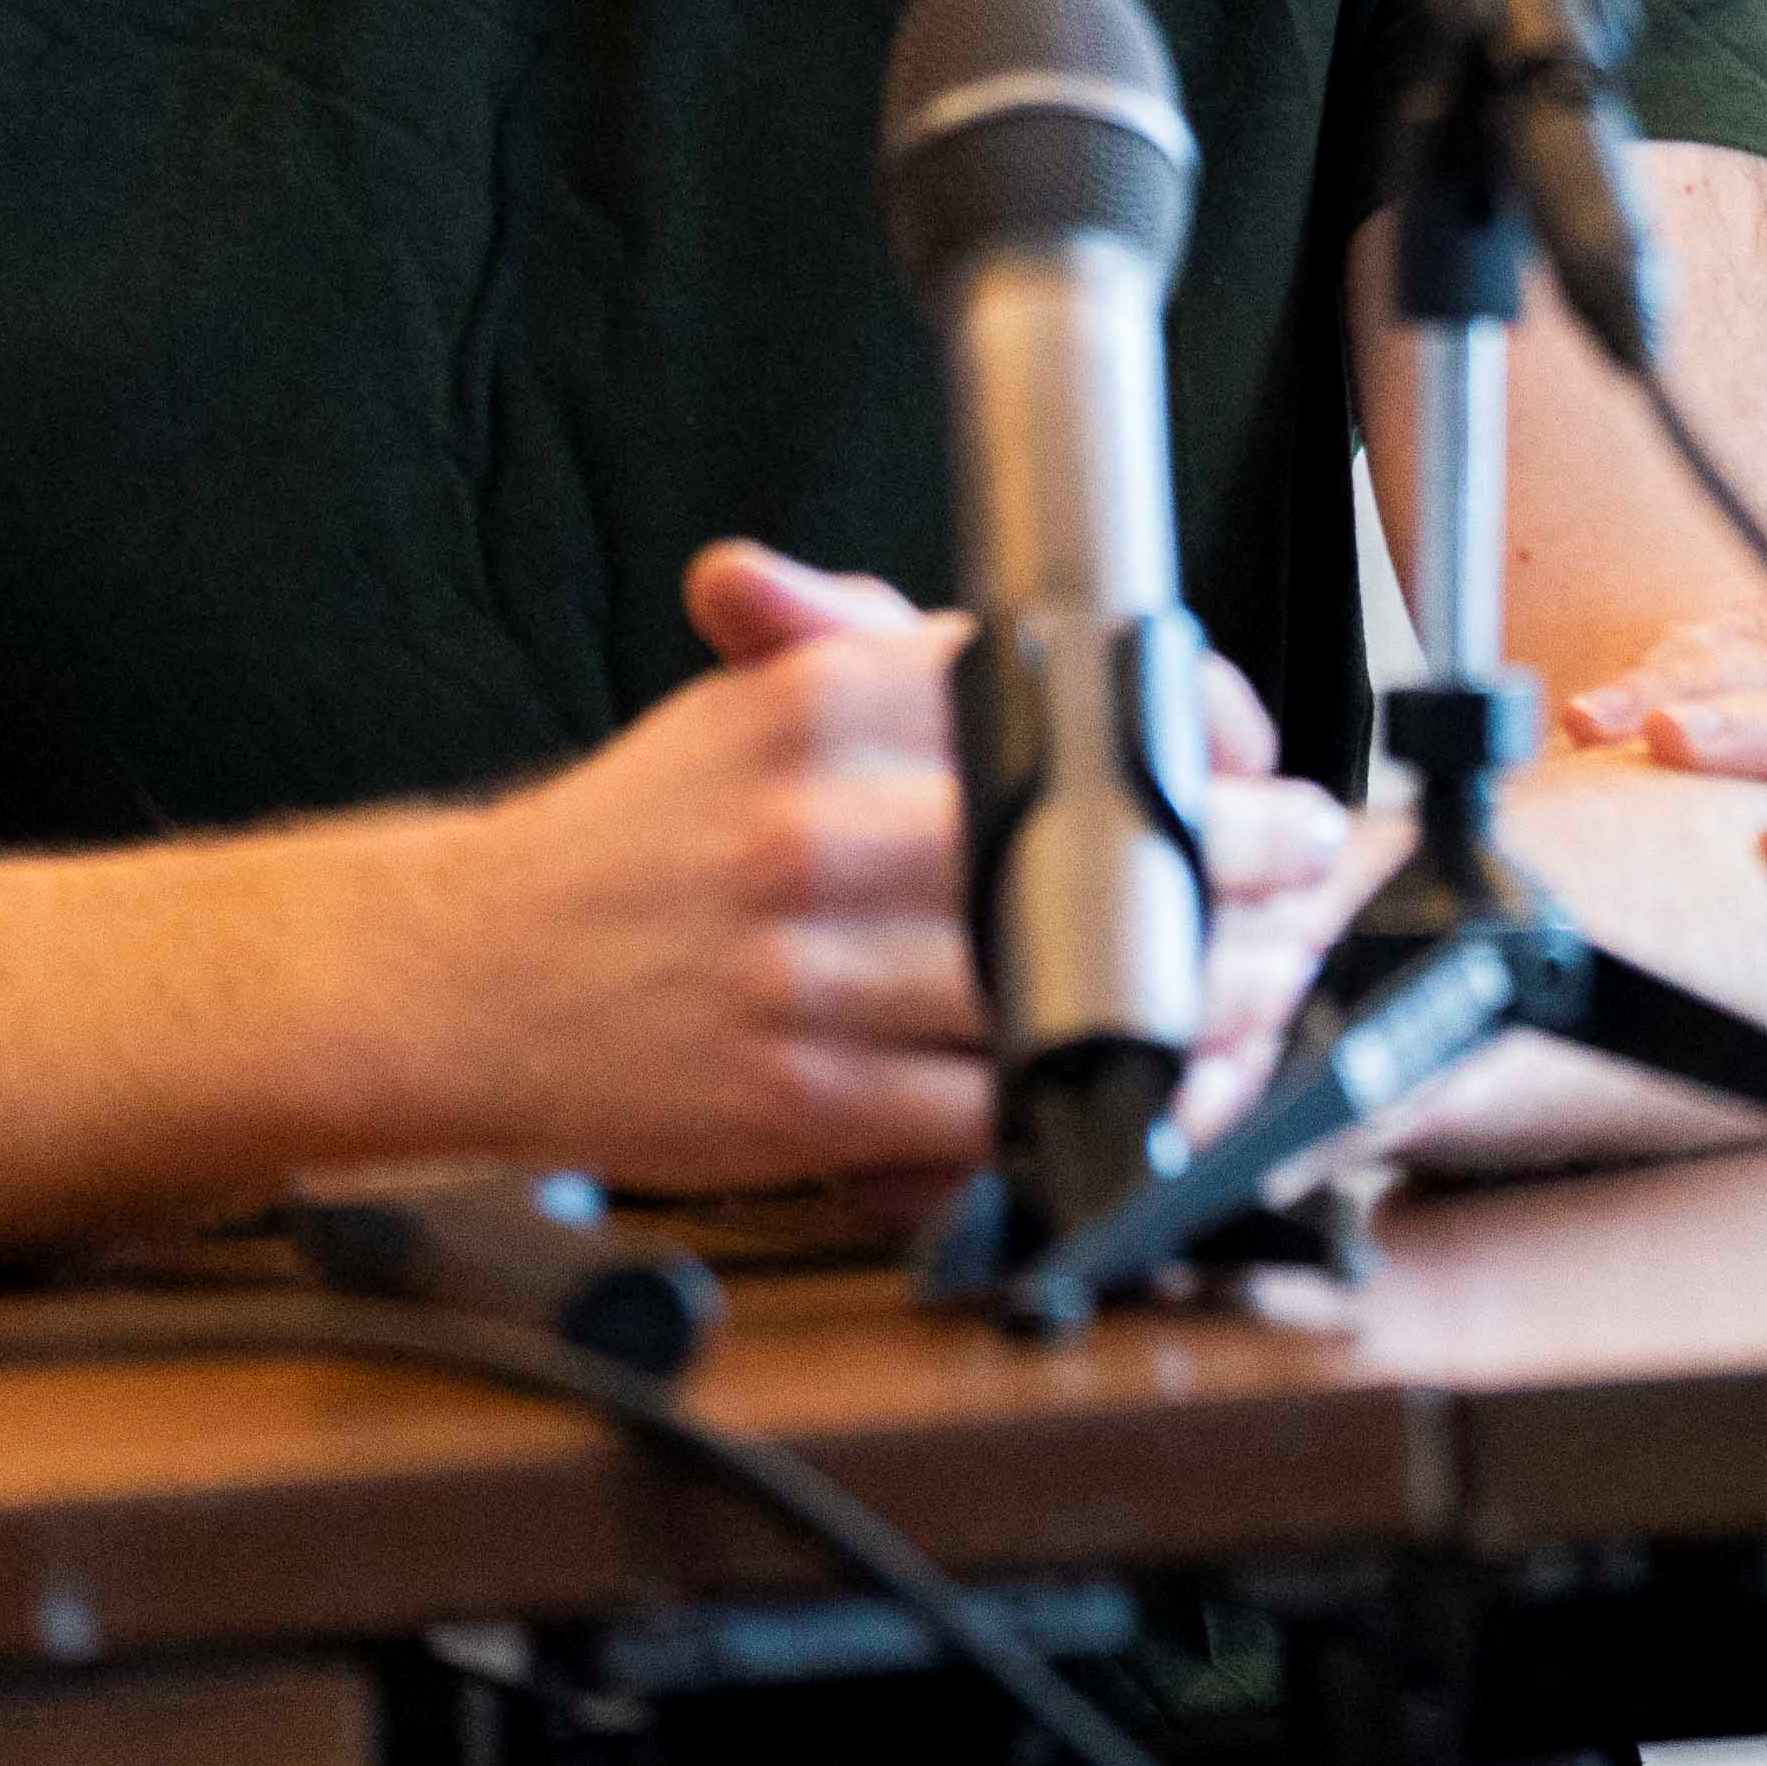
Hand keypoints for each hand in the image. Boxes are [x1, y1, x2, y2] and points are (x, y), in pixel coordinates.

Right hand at [431, 541, 1352, 1190]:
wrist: (461, 973)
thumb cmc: (631, 845)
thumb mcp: (749, 707)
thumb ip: (899, 662)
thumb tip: (1075, 656)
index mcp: (825, 705)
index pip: (1067, 697)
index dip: (1195, 734)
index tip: (1251, 761)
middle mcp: (821, 824)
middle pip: (1098, 845)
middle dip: (1239, 862)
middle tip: (1304, 868)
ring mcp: (809, 968)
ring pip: (1065, 988)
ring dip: (1199, 994)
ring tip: (1266, 982)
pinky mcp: (796, 1094)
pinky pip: (987, 1109)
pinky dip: (1090, 1104)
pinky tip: (1158, 1087)